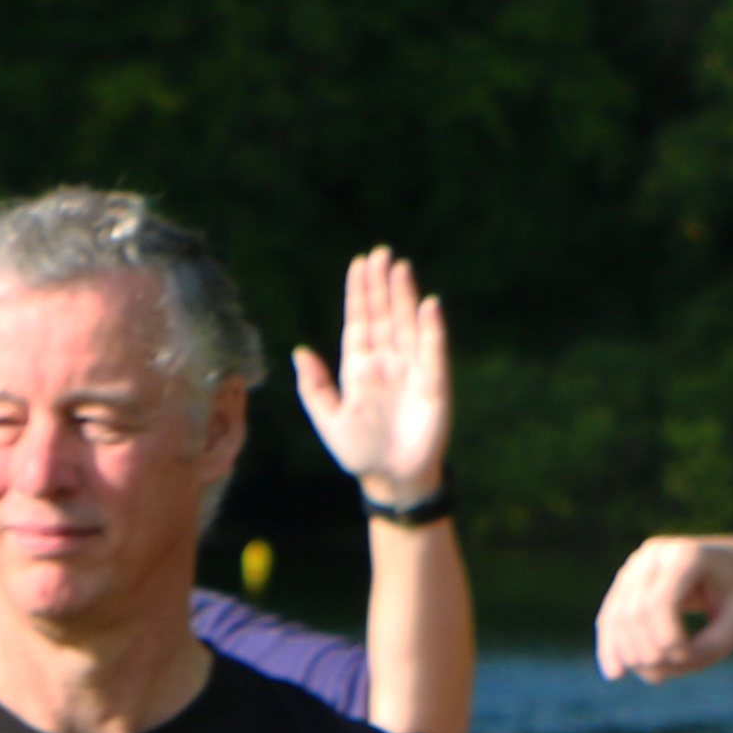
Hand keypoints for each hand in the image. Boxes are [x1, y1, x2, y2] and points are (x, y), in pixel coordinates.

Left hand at [288, 249, 450, 508]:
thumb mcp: (328, 420)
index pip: (358, 322)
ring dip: (403, 297)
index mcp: (357, 369)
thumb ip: (314, 386)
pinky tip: (428, 305)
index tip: (359, 265)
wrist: (391, 478)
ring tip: (400, 267)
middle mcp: (385, 362)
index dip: (359, 294)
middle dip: (380, 285)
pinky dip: (430, 328)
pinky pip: (432, 349)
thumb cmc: (359, 451)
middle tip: (380, 254)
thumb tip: (299, 349)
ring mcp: (410, 369)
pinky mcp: (433, 382)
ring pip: (405, 324)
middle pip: (383, 315)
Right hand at [595, 534, 732, 683]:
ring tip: (654, 678)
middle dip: (646, 649)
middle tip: (665, 676)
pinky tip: (616, 674)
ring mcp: (634, 566)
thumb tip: (664, 665)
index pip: (660, 601)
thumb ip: (712, 644)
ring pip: (616, 617)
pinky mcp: (624, 583)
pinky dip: (610, 647)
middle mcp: (653, 554)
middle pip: (635, 611)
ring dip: (629, 654)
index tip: (686, 660)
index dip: (665, 637)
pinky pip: (609, 618)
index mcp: (687, 554)